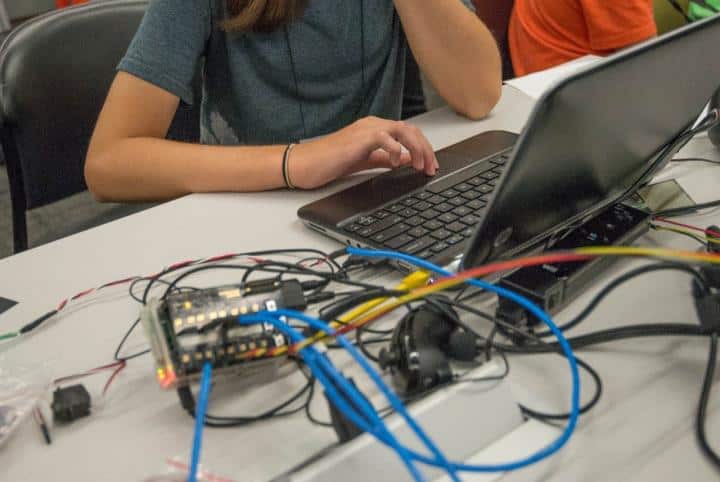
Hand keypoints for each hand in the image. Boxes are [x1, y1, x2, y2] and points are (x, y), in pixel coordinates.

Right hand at [290, 116, 438, 188]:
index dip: (424, 148)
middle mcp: (373, 124)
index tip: (431, 165)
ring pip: (403, 131)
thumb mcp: (366, 160)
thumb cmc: (330, 162)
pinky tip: (396, 163)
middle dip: (425, 149)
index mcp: (375, 129)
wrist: (307, 163)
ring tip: (420, 166)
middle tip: (431, 168)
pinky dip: (396, 150)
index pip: (408, 133)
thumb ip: (386, 158)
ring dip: (417, 149)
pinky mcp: (360, 137)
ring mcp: (366, 129)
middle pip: (410, 130)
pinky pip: (386, 138)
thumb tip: (408, 160)